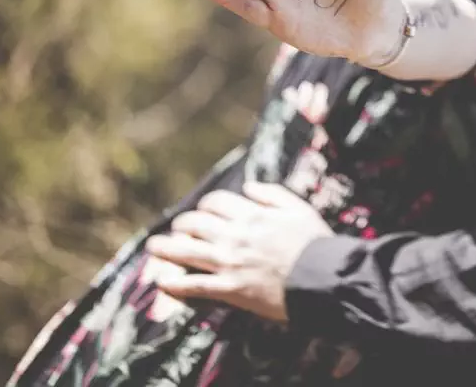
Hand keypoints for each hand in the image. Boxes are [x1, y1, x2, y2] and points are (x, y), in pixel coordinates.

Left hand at [144, 182, 332, 322]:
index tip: (204, 210)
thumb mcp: (299, 209)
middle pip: (195, 224)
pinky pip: (194, 285)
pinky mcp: (229, 289)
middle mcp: (235, 236)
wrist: (321, 278)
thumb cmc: (315, 243)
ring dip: (166, 248)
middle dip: (183, 224)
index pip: (216, 202)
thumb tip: (248, 186)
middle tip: (178, 228)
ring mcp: (229, 263)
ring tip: (153, 248)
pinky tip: (162, 281)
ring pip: (187, 251)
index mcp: (252, 215)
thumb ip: (273, 195)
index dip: (205, 205)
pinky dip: (175, 283)